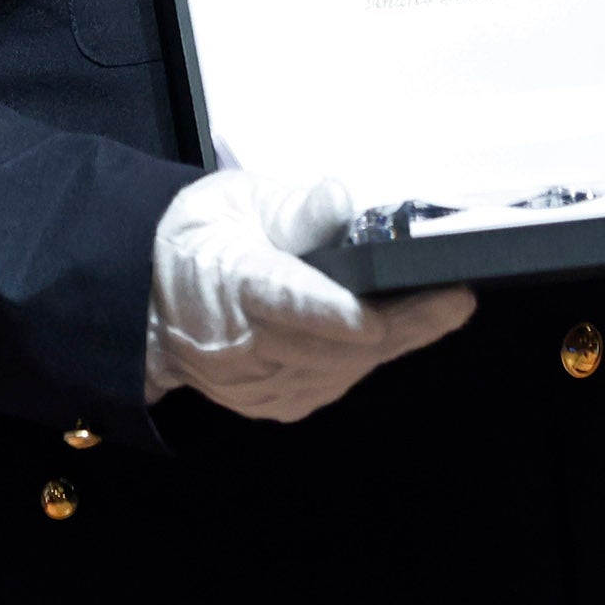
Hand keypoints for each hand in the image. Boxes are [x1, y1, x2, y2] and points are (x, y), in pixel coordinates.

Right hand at [146, 172, 474, 420]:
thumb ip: (292, 208)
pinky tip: (402, 331)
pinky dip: (367, 359)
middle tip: (455, 298)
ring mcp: (258, 385)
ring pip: (340, 370)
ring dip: (394, 341)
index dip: (328, 314)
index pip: (281, 302)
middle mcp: (242, 348)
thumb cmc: (200, 241)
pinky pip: (333, 383)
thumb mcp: (235, 202)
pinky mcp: (274, 404)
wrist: (148, 306)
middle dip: (398, 324)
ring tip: (443, 306)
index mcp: (229, 284)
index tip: (373, 318)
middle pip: (328, 345)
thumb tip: (341, 200)